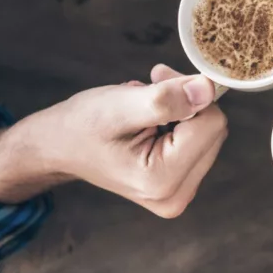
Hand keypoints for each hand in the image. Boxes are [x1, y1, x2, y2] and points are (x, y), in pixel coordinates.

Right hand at [0, 64, 228, 217]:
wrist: (58, 148)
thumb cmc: (81, 126)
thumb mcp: (120, 105)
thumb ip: (166, 99)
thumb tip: (208, 89)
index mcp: (162, 180)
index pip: (211, 123)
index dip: (189, 91)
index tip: (158, 76)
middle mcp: (175, 196)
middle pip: (214, 131)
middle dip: (187, 101)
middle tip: (152, 86)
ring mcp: (177, 195)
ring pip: (209, 134)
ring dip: (182, 110)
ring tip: (144, 107)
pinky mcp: (178, 187)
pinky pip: (198, 143)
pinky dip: (179, 124)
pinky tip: (150, 120)